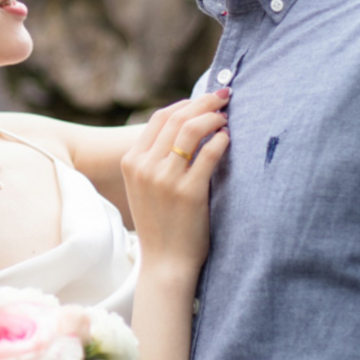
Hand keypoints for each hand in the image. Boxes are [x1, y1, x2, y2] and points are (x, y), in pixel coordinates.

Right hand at [119, 90, 229, 276]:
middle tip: (224, 97)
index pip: (159, 118)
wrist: (165, 262)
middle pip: (176, 119)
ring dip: (213, 118)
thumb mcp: (145, 186)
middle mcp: (144, 167)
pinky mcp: (188, 193)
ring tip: (226, 119)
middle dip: (203, 102)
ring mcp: (165, 180)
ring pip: (191, 131)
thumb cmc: (162, 222)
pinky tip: (228, 140)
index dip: (186, 103)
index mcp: (131, 162)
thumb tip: (186, 124)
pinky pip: (208, 154)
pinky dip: (221, 141)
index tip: (205, 99)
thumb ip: (156, 158)